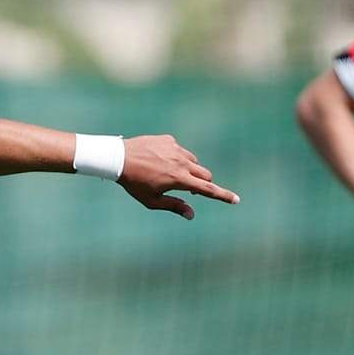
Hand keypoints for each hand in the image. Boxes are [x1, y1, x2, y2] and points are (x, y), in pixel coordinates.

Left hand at [116, 134, 240, 218]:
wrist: (117, 158)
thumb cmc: (133, 183)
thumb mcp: (151, 200)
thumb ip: (174, 206)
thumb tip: (191, 214)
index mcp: (180, 179)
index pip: (207, 189)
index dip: (223, 196)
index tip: (236, 200)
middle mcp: (182, 162)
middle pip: (205, 174)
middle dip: (202, 183)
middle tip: (190, 189)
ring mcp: (176, 149)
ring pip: (192, 161)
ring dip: (188, 170)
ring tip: (167, 174)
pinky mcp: (169, 140)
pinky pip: (178, 150)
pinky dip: (174, 157)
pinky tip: (158, 160)